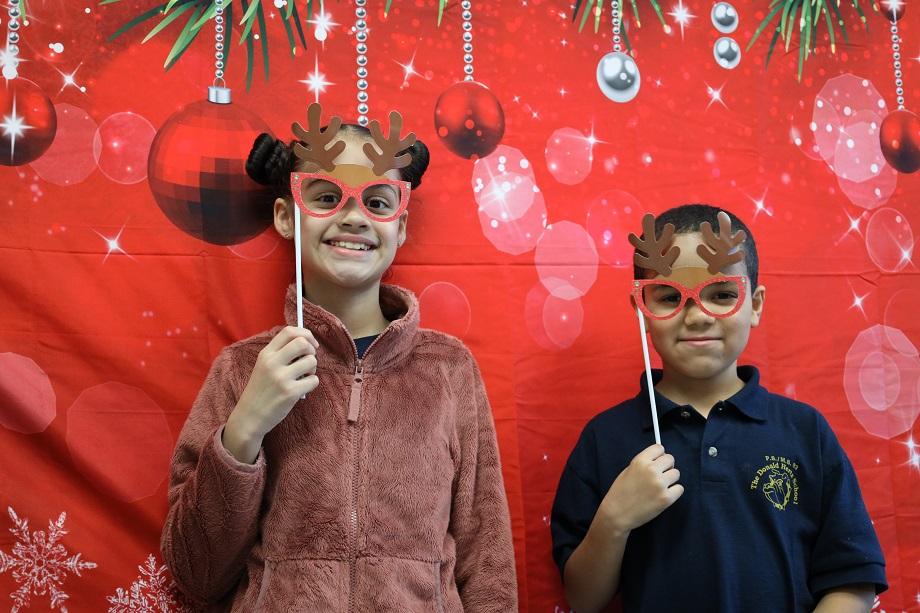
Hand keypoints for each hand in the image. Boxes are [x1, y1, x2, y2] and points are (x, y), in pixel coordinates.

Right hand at [223, 326, 318, 461]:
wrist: (249, 417)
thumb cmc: (260, 390)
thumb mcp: (263, 366)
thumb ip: (280, 353)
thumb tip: (306, 342)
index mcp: (266, 354)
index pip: (289, 331)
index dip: (305, 334)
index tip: (310, 344)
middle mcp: (272, 363)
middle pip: (302, 343)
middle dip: (312, 350)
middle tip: (308, 360)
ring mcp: (281, 377)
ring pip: (312, 361)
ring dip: (313, 369)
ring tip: (304, 376)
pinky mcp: (290, 392)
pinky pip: (314, 380)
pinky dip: (312, 383)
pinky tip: (302, 389)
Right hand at [599, 444, 683, 534]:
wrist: (617, 514)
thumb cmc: (620, 492)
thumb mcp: (628, 471)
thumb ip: (644, 463)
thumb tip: (660, 460)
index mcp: (640, 461)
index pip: (659, 448)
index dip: (659, 456)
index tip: (657, 462)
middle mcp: (651, 470)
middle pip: (670, 459)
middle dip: (666, 466)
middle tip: (659, 476)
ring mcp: (660, 484)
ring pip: (676, 473)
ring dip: (670, 479)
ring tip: (659, 487)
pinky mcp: (666, 498)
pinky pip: (679, 488)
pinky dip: (674, 492)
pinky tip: (663, 495)